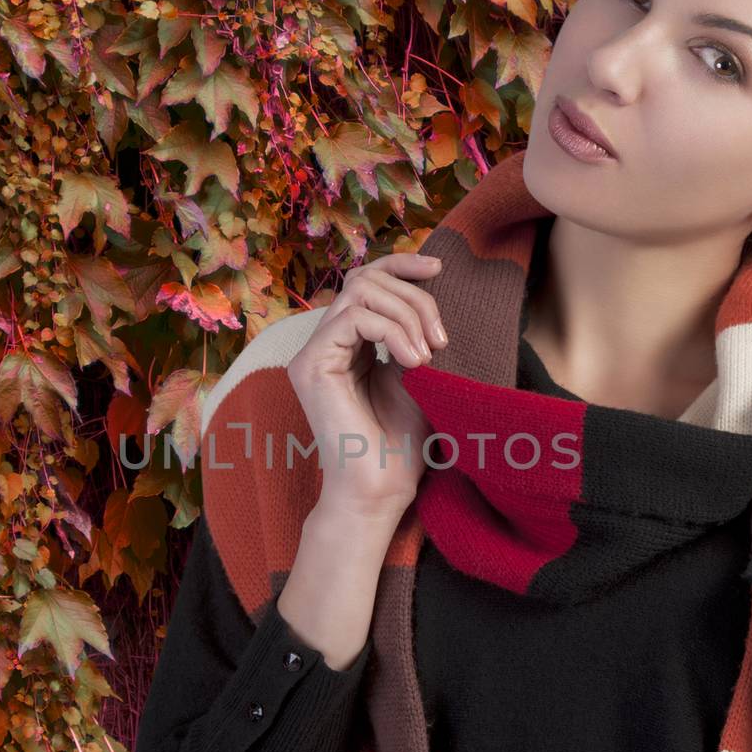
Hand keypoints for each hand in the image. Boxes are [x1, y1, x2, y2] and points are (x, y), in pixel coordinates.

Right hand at [286, 247, 446, 519]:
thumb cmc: (403, 442)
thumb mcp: (417, 372)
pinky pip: (354, 319)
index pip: (366, 279)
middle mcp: (326, 343)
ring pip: (359, 291)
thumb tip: (428, 283)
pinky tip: (413, 361)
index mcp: (350, 342)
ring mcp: (313, 352)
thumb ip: (414, 330)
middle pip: (366, 279)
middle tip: (441, 340)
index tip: (438, 269)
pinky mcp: (310, 365)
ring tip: (428, 355)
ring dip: (407, 314)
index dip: (400, 264)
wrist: (383, 488)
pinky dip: (392, 332)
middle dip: (413, 297)